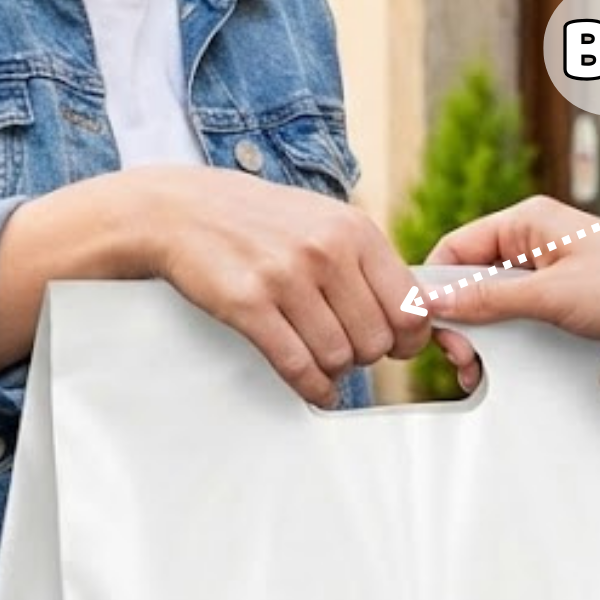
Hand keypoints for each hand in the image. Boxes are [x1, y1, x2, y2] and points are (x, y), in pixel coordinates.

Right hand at [138, 166, 430, 406]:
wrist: (186, 210)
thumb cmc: (261, 220)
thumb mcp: (327, 221)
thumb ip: (368, 261)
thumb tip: (413, 311)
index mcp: (355, 231)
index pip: (410, 306)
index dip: (410, 338)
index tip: (400, 347)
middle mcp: (326, 251)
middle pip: (376, 340)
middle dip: (368, 357)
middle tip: (353, 353)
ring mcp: (286, 277)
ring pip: (338, 357)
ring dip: (336, 372)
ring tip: (326, 364)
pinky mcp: (249, 304)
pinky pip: (297, 365)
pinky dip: (312, 388)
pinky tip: (316, 388)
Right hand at [424, 196, 599, 390]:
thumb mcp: (550, 294)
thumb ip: (489, 298)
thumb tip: (437, 301)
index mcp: (526, 222)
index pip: (456, 247)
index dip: (436, 285)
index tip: (428, 322)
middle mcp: (531, 241)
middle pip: (469, 278)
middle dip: (459, 319)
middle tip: (461, 355)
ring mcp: (544, 270)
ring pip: (489, 301)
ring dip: (479, 334)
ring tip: (478, 367)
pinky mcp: (557, 297)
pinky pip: (514, 314)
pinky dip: (502, 339)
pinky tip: (499, 363)